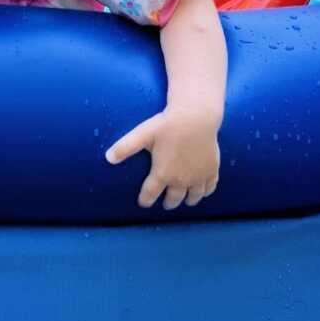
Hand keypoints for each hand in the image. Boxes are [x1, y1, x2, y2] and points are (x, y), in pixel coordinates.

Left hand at [105, 108, 219, 209]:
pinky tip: (202, 190)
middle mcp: (181, 179)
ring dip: (188, 200)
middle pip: (173, 199)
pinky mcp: (212, 169)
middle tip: (165, 203)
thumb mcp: (142, 134)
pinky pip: (209, 187)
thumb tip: (107, 158)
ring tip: (184, 200)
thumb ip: (124, 147)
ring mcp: (198, 176)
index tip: (143, 203)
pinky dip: (205, 191)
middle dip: (168, 203)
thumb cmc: (167, 124)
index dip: (145, 200)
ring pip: (194, 196)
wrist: (196, 117)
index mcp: (163, 174)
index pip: (151, 194)